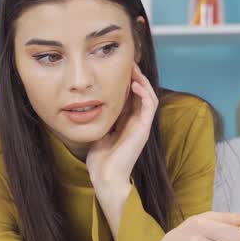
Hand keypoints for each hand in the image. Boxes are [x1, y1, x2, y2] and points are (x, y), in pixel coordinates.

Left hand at [85, 64, 157, 190]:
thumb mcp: (97, 132)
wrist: (106, 178)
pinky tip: (135, 83)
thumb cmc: (100, 161)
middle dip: (135, 77)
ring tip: (133, 68)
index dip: (126, 82)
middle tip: (127, 62)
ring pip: (148, 96)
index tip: (117, 68)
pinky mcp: (144, 129)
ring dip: (142, 80)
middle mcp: (136, 122)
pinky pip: (150, 106)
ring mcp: (142, 125)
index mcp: (126, 123)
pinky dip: (145, 92)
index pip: (130, 97)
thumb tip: (89, 104)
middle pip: (141, 93)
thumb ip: (99, 119)